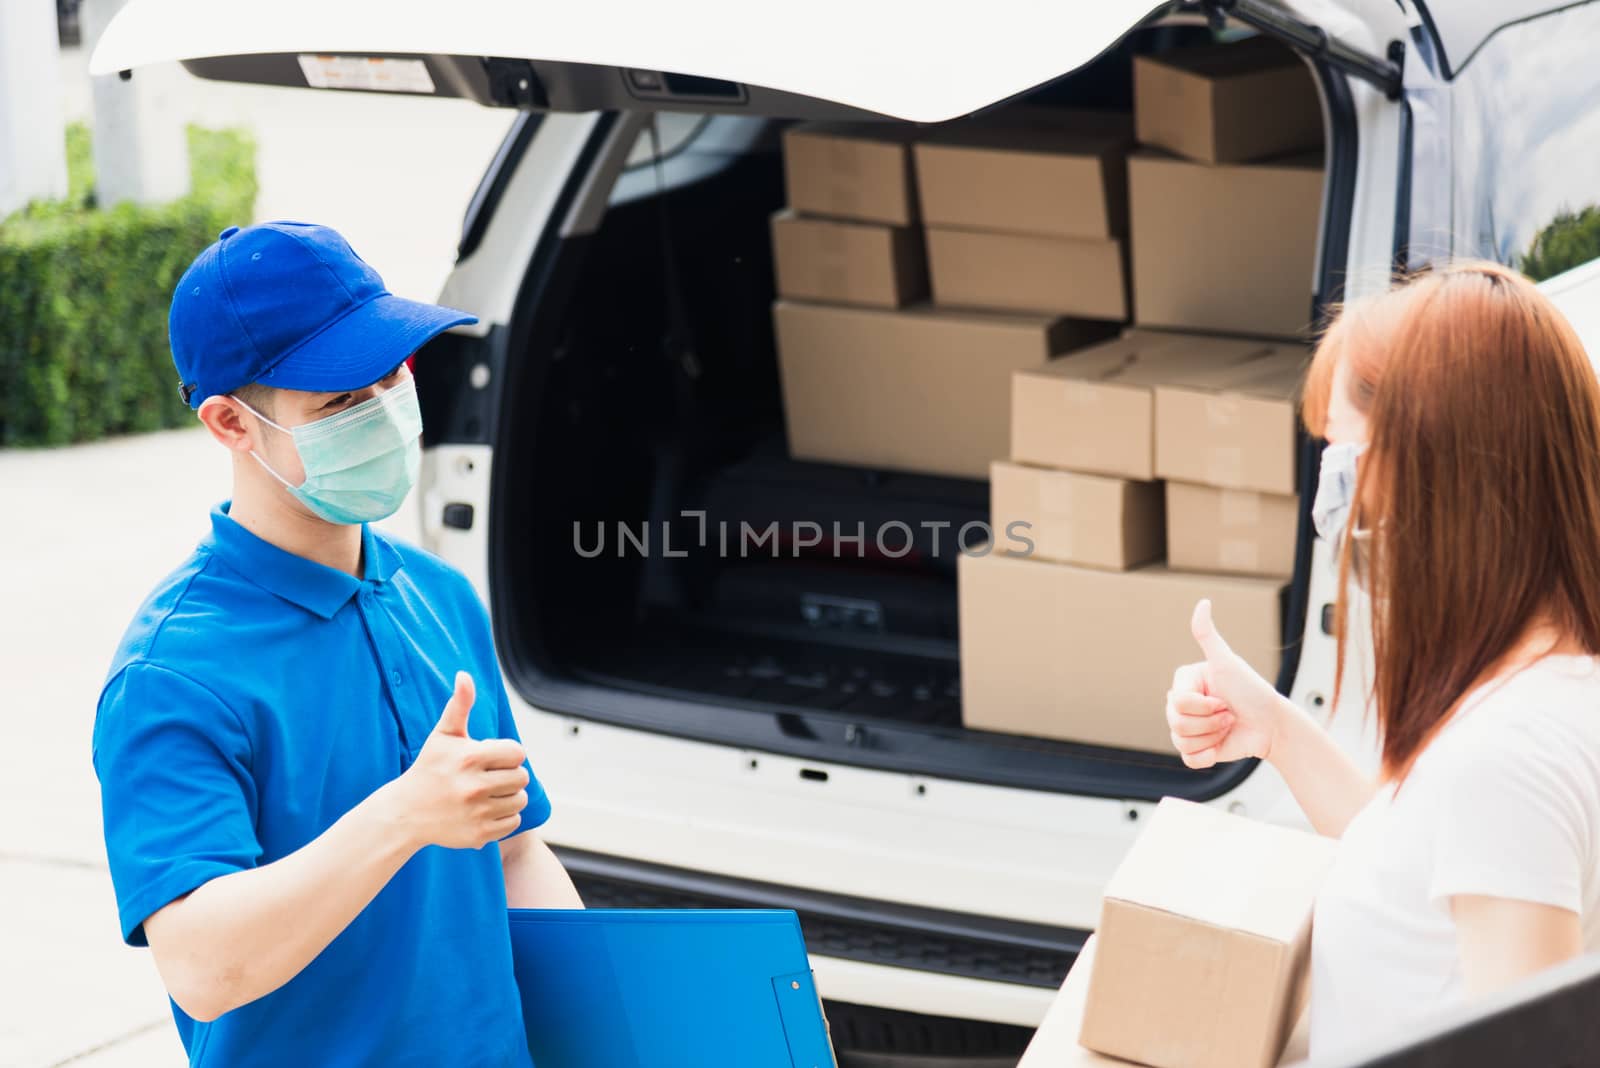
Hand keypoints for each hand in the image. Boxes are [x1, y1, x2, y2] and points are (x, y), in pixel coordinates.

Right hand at [386, 672, 529, 849]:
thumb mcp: (443, 735)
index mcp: (470, 757)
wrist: (405, 813)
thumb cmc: (429, 768)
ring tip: (488, 793)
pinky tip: (485, 810)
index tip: (491, 758)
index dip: (507, 754)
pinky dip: (504, 817)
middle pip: (522, 777)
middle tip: (490, 776)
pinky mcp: (479, 834)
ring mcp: (477, 812)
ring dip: (509, 796)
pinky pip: (513, 822)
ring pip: (520, 800)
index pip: (517, 753)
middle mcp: (474, 786)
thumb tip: (465, 675)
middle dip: (509, 775)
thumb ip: (459, 705)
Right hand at [1166, 599, 1285, 768]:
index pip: (1178, 701)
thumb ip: (1207, 634)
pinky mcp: (1196, 750)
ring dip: (1212, 737)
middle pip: (1176, 723)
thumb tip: (1203, 602)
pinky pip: (1187, 759)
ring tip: (1228, 726)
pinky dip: (1206, 756)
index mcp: (1184, 682)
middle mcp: (1182, 704)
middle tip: (1229, 713)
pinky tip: (1221, 745)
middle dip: (1210, 722)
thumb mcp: (1227, 662)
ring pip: (1181, 742)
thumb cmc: (1252, 690)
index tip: (1224, 698)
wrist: (1272, 724)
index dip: (1204, 705)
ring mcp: (1188, 727)